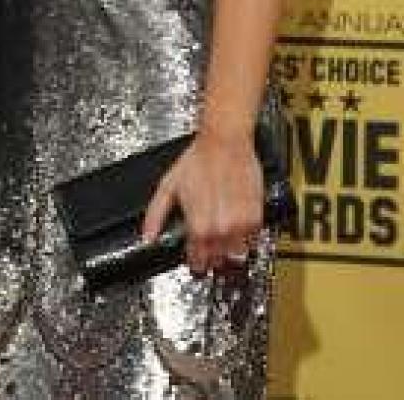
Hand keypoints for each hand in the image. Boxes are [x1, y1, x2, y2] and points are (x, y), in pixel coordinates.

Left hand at [141, 131, 262, 274]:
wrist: (225, 141)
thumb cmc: (198, 159)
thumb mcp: (168, 185)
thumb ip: (156, 214)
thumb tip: (147, 236)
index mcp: (198, 225)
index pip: (198, 260)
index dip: (195, 262)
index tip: (195, 261)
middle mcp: (221, 229)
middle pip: (218, 260)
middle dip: (212, 257)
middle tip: (208, 247)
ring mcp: (241, 224)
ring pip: (236, 254)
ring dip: (229, 249)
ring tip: (223, 236)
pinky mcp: (256, 216)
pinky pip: (252, 238)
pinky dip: (244, 235)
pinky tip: (236, 223)